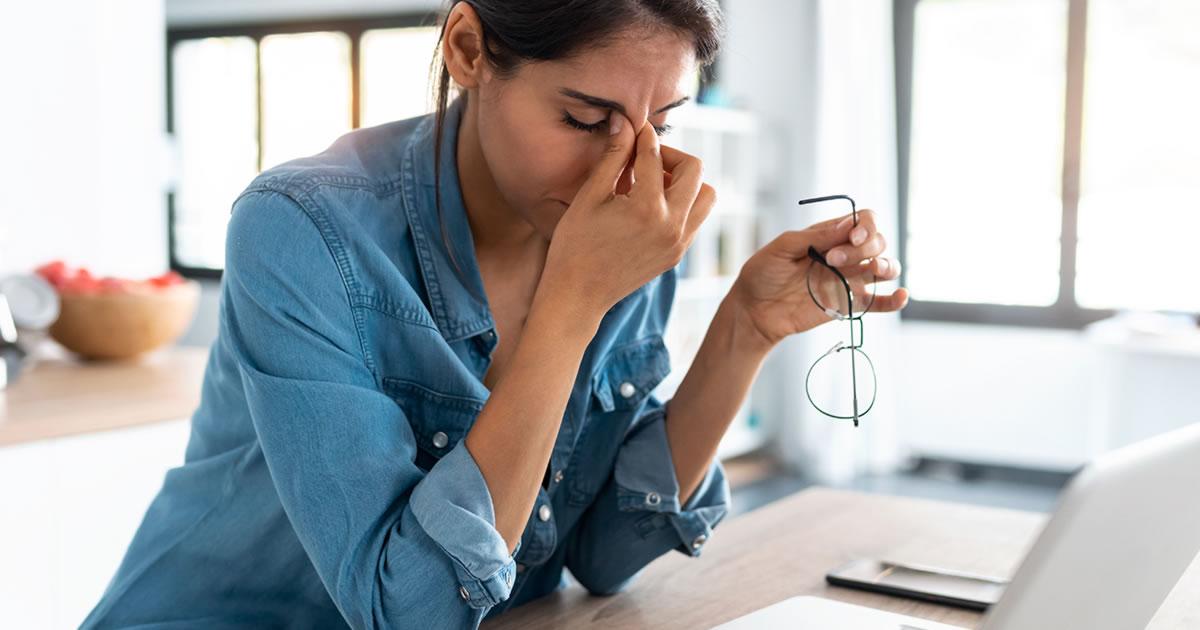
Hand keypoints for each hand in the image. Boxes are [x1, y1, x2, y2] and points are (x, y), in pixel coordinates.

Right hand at [537, 112, 714, 320]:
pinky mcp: (678, 254)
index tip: (634, 127)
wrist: (578, 296)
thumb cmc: (574, 246)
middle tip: (644, 158)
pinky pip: (695, 218)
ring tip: (653, 183)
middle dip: (671, 156)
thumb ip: (613, 158)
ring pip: (705, 195)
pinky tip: (652, 204)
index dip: (643, 136)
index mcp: (647, 208)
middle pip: (694, 170)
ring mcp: (679, 243)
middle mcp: (672, 226)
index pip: (655, 156)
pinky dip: (682, 203)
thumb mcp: (590, 197)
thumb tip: (625, 122)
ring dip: (685, 181)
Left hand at [729, 209, 908, 348]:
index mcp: (830, 234)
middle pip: (877, 242)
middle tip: (833, 260)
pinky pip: (879, 302)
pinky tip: (900, 296)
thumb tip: (847, 225)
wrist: (754, 310)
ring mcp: (849, 279)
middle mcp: (845, 254)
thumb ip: (815, 236)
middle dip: (863, 247)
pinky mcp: (849, 304)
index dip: (866, 226)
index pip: (864, 221)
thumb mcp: (782, 248)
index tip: (852, 236)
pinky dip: (894, 300)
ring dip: (887, 265)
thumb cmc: (763, 274)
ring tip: (873, 269)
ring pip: (885, 267)